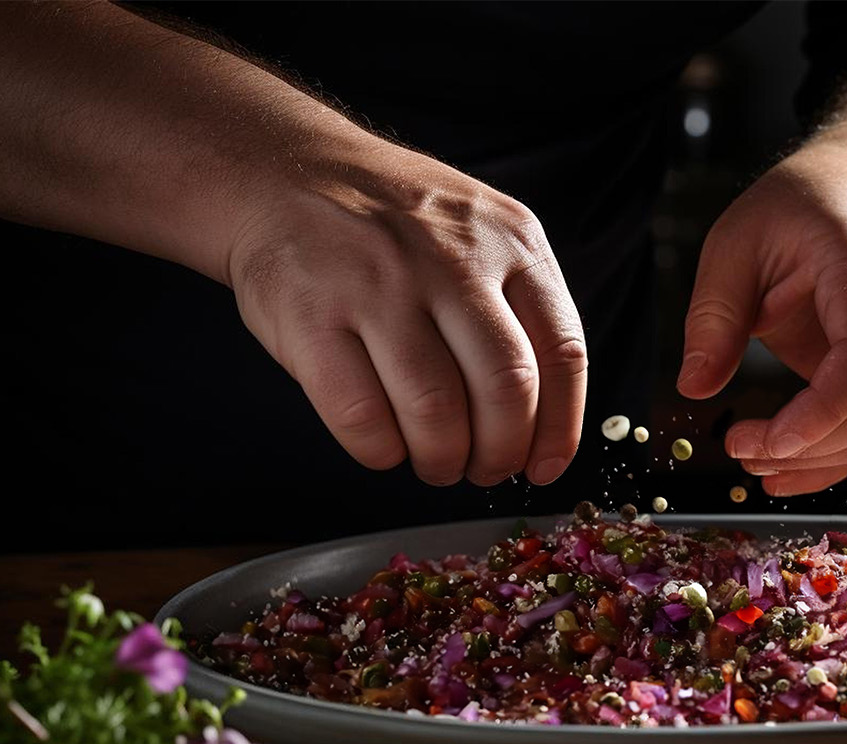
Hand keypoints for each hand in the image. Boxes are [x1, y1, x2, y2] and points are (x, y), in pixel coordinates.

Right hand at [227, 136, 587, 486]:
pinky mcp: (311, 317)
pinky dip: (381, 451)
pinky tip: (383, 444)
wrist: (285, 172)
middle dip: (500, 453)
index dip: (558, 428)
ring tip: (434, 461)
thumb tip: (542, 427)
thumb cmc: (393, 225)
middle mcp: (450, 258)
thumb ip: (518, 311)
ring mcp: (377, 285)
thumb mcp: (480, 234)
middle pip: (506, 388)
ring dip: (441, 459)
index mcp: (509, 240)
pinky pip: (361, 416)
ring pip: (435, 411)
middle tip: (483, 469)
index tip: (544, 466)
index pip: (561, 352)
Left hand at [675, 143, 846, 494]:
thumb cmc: (804, 208)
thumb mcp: (737, 243)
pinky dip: (835, 456)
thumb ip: (714, 316)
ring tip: (755, 466)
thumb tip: (693, 387)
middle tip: (740, 451)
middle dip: (809, 447)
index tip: (766, 442)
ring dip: (821, 461)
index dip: (819, 414)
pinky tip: (787, 469)